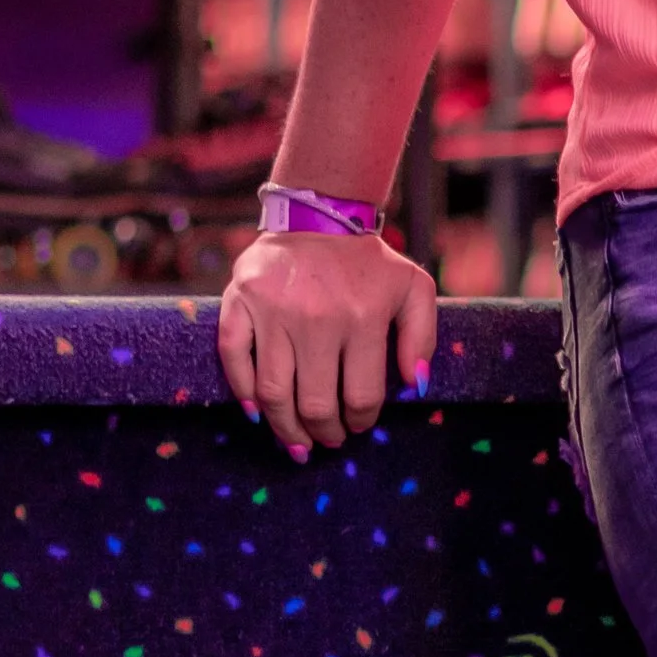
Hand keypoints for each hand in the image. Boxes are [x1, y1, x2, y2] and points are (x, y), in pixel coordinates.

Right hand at [218, 226, 437, 460]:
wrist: (318, 214)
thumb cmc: (368, 261)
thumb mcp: (413, 288)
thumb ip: (422, 337)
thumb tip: (414, 387)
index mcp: (362, 319)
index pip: (361, 396)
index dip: (361, 421)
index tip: (358, 425)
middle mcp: (316, 320)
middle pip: (316, 404)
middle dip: (325, 433)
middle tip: (328, 439)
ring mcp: (273, 312)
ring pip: (273, 392)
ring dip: (285, 427)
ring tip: (297, 442)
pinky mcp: (240, 302)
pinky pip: (234, 357)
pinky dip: (242, 390)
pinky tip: (257, 412)